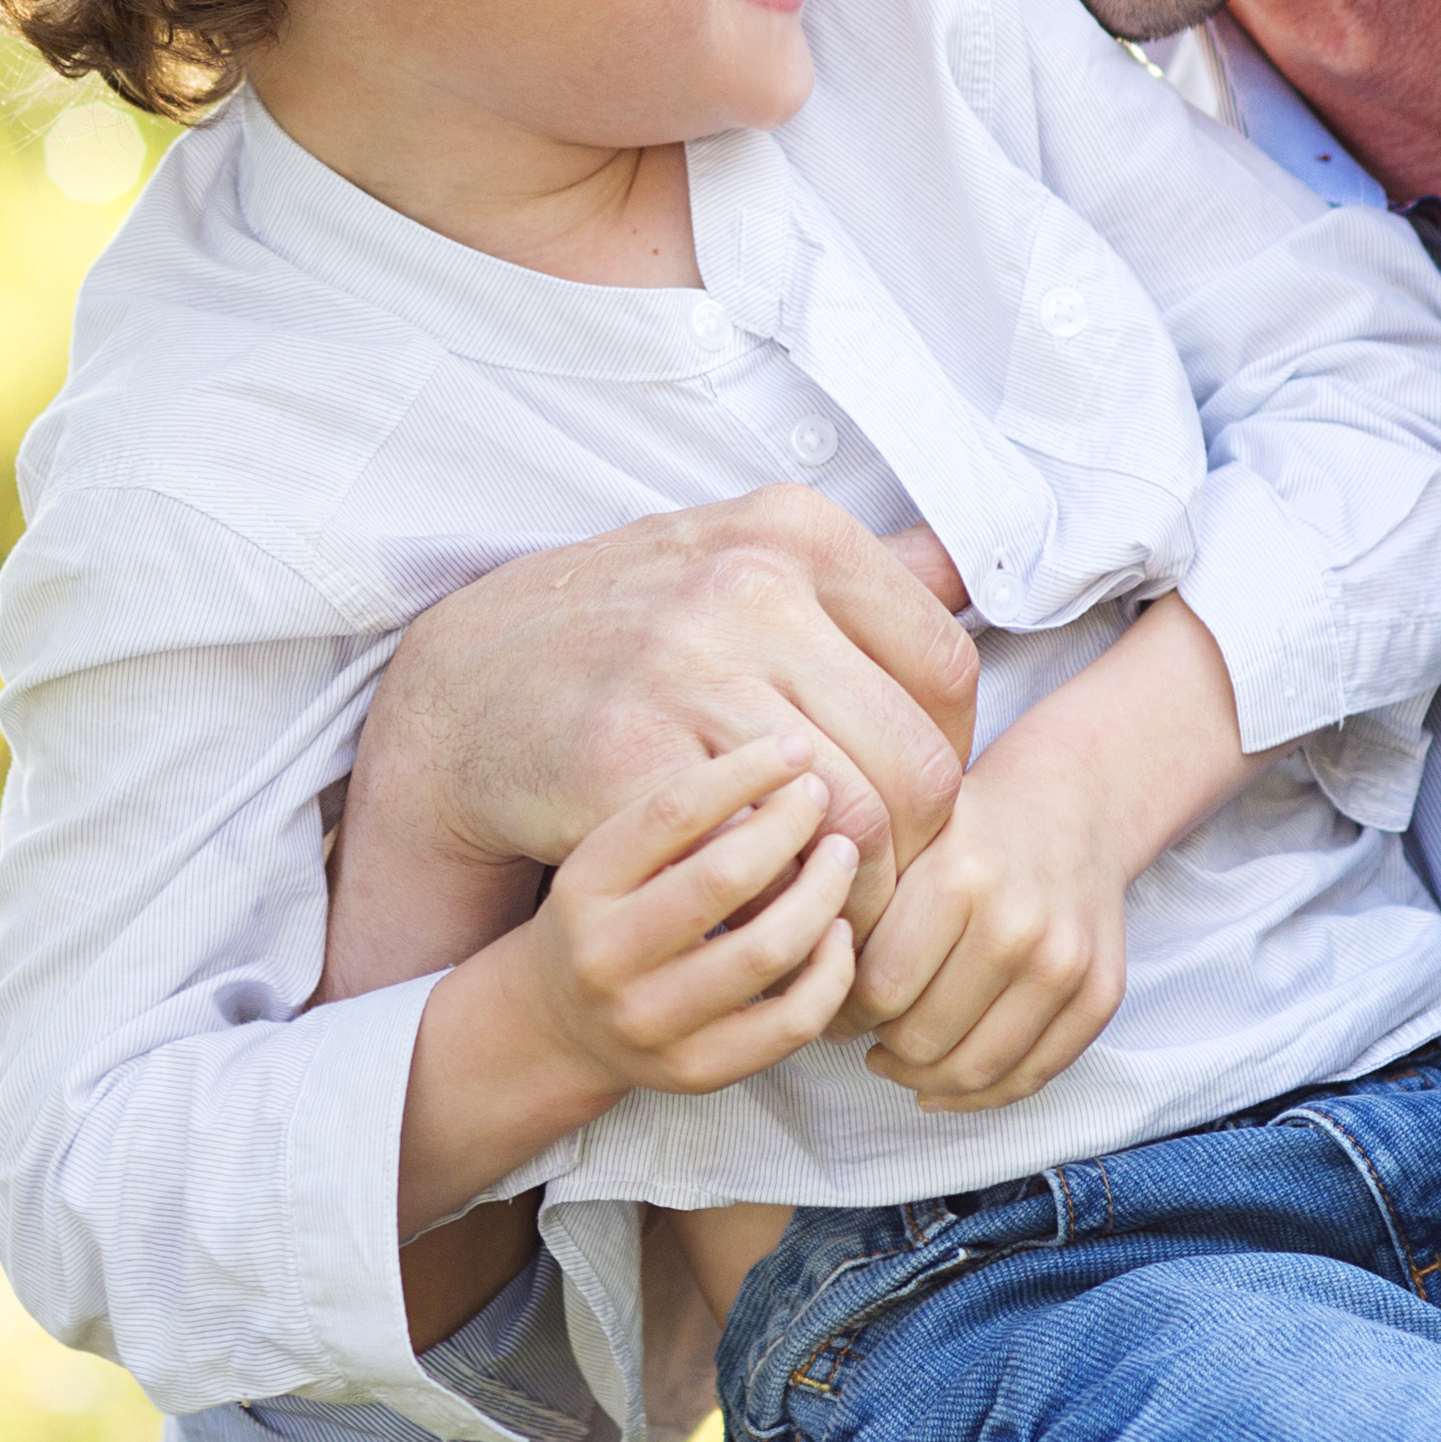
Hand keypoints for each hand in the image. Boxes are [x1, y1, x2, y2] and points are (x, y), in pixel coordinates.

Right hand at [335, 490, 977, 1004]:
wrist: (469, 684)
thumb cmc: (630, 627)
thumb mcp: (743, 553)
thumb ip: (863, 571)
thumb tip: (972, 568)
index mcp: (794, 531)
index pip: (945, 671)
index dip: (950, 753)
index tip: (919, 798)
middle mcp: (746, 589)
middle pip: (914, 761)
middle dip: (919, 847)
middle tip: (889, 879)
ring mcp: (683, 673)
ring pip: (852, 824)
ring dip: (856, 892)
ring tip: (839, 906)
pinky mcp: (626, 762)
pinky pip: (755, 864)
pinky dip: (777, 906)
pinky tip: (767, 910)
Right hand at [522, 736, 864, 1097]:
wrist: (558, 1026)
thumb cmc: (608, 915)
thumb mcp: (610, 857)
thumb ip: (677, 816)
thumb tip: (786, 756)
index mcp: (584, 886)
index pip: (671, 812)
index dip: (745, 772)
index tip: (795, 747)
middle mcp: (606, 956)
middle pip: (723, 877)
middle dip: (790, 828)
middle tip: (823, 799)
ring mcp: (650, 1021)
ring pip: (766, 950)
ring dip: (822, 893)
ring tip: (842, 856)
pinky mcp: (695, 1071)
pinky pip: (790, 1021)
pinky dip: (831, 971)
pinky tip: (838, 931)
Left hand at [839, 748, 1137, 1111]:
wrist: (1073, 805)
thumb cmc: (970, 827)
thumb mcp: (905, 839)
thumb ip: (857, 905)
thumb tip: (799, 988)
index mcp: (960, 878)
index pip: (878, 991)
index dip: (842, 1012)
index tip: (832, 1006)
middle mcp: (1019, 924)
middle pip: (923, 1039)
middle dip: (882, 1046)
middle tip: (865, 1034)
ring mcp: (1066, 964)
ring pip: (975, 1069)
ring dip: (924, 1078)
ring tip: (898, 1058)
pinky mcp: (1101, 993)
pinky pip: (1031, 1077)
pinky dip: (980, 1095)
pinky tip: (943, 1082)